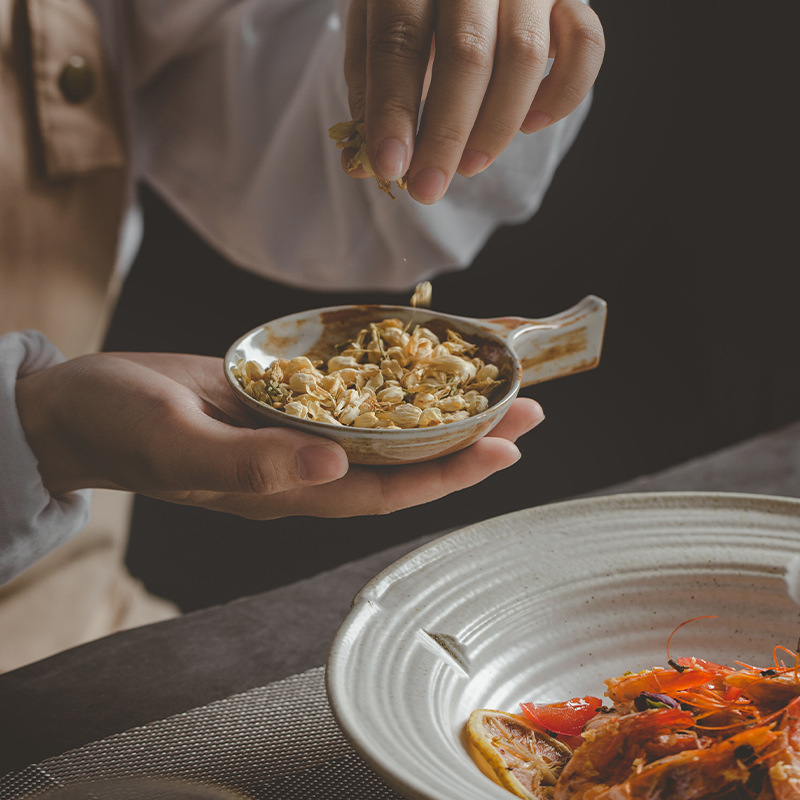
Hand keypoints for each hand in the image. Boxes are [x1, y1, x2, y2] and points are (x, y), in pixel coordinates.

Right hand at [16, 352, 543, 518]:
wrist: (80, 406)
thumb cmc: (119, 425)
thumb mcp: (178, 441)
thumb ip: (252, 463)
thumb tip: (332, 466)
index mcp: (286, 490)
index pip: (386, 488)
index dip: (448, 473)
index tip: (505, 448)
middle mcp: (302, 469)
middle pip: (401, 459)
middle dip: (466, 439)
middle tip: (528, 410)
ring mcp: (294, 436)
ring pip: (383, 428)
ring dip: (439, 410)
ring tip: (493, 386)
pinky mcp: (281, 404)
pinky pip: (351, 398)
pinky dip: (391, 384)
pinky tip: (418, 366)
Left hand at [343, 0, 603, 202]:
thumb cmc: (414, 5)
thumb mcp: (375, 31)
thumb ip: (371, 92)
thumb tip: (362, 167)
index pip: (399, 40)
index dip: (393, 109)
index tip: (390, 167)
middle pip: (467, 53)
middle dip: (445, 134)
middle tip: (427, 189)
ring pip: (525, 56)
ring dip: (495, 126)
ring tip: (468, 167)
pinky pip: (585, 46)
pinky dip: (561, 95)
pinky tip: (530, 125)